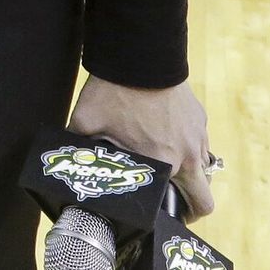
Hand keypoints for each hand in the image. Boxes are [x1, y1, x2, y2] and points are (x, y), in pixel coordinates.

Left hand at [68, 75, 215, 217]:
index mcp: (165, 165)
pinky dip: (187, 148)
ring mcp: (198, 135)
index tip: (158, 215)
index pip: (188, 208)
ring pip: (203, 169)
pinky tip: (164, 136)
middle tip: (171, 205)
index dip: (174, 216)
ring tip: (164, 168)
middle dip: (190, 207)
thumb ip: (79, 146)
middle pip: (204, 198)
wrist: (140, 53)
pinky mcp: (199, 117)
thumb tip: (65, 159)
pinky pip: (199, 144)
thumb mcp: (85, 122)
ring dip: (188, 175)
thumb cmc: (114, 91)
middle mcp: (189, 155)